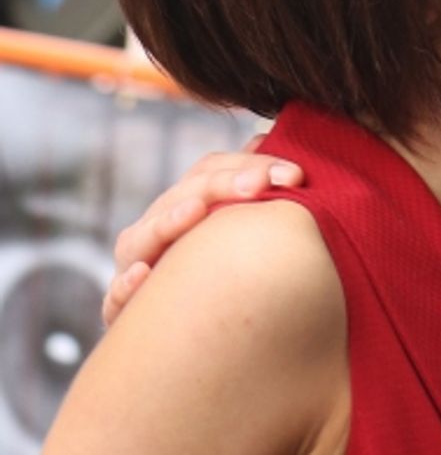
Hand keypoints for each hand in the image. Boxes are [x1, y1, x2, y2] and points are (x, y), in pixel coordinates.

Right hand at [103, 135, 302, 325]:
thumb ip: (253, 182)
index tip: (294, 174)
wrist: (199, 333)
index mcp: (185, 202)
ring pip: (143, 237)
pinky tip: (143, 275)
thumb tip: (263, 137)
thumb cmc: (230, 267)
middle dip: (224, 185)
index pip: (211, 169)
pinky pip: (116, 299)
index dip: (250, 164)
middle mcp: (156, 228)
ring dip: (168, 222)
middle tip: (262, 184)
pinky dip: (125, 287)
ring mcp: (136, 265)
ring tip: (196, 211)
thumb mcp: (245, 223)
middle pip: (184, 195)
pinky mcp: (122, 310)